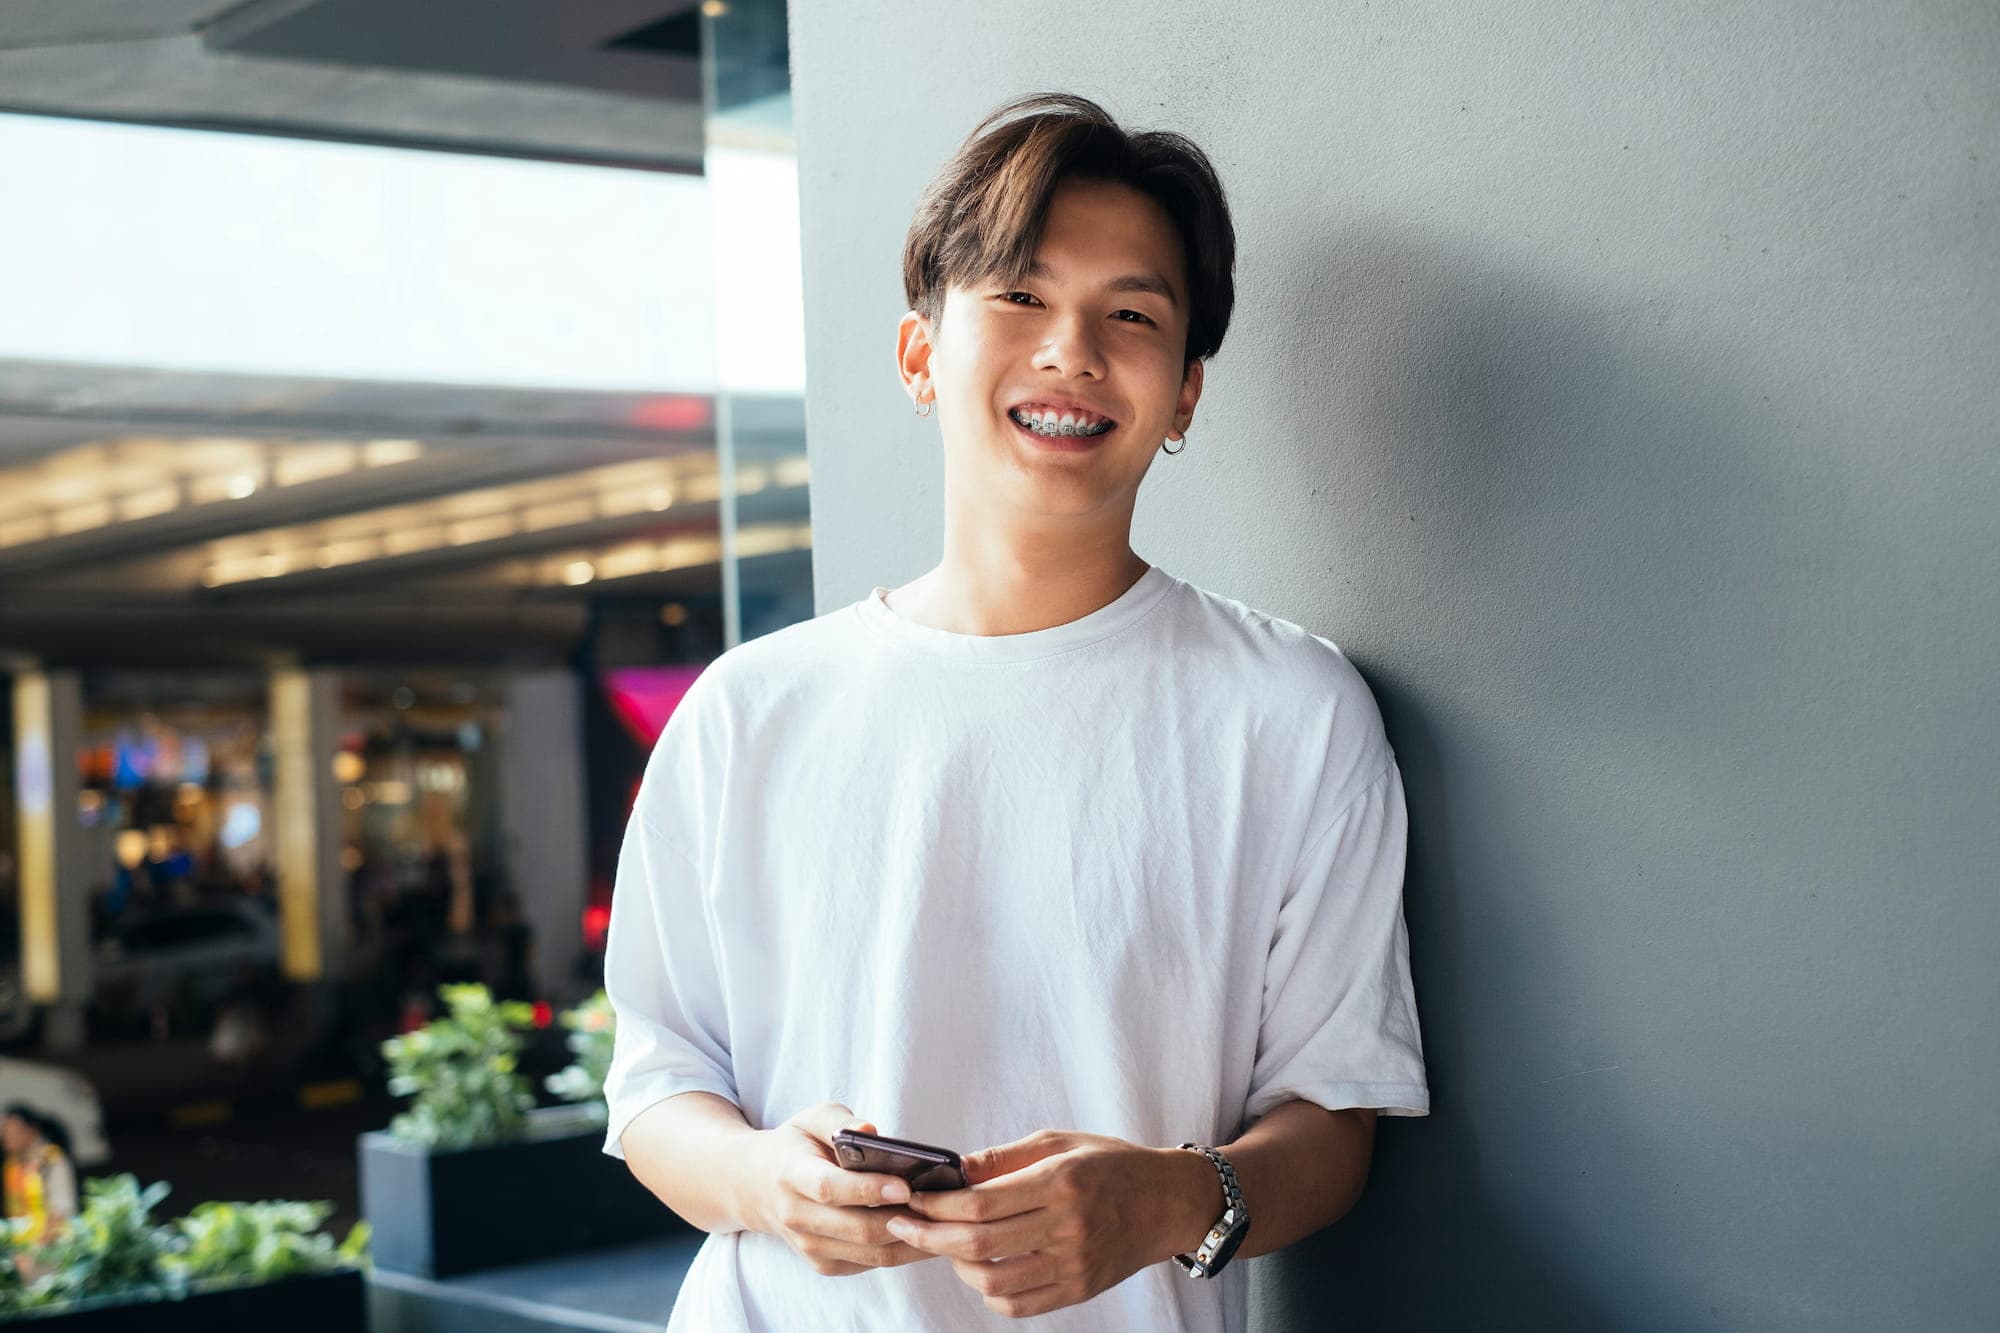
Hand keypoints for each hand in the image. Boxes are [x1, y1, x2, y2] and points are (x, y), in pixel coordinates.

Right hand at [742, 1101, 934, 1276]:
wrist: (755, 1186)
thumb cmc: (796, 1145)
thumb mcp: (811, 1118)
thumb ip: (841, 1120)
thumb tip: (872, 1132)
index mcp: (791, 1175)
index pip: (830, 1188)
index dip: (868, 1190)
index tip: (905, 1185)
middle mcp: (797, 1216)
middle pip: (857, 1228)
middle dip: (904, 1220)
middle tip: (942, 1207)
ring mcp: (809, 1246)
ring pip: (870, 1253)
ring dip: (912, 1241)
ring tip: (946, 1222)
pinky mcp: (823, 1263)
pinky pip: (870, 1262)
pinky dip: (902, 1251)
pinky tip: (928, 1233)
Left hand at [884, 1128, 1194, 1317]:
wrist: (1167, 1201)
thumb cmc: (1111, 1163)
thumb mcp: (1059, 1142)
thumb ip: (1003, 1158)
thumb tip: (951, 1170)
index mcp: (1060, 1182)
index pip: (982, 1204)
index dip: (937, 1205)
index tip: (912, 1199)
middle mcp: (1068, 1227)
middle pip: (979, 1244)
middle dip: (929, 1236)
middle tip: (904, 1226)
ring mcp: (1074, 1265)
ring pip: (994, 1282)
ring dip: (957, 1266)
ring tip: (947, 1246)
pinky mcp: (1079, 1290)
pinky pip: (1019, 1306)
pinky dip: (989, 1294)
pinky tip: (981, 1270)